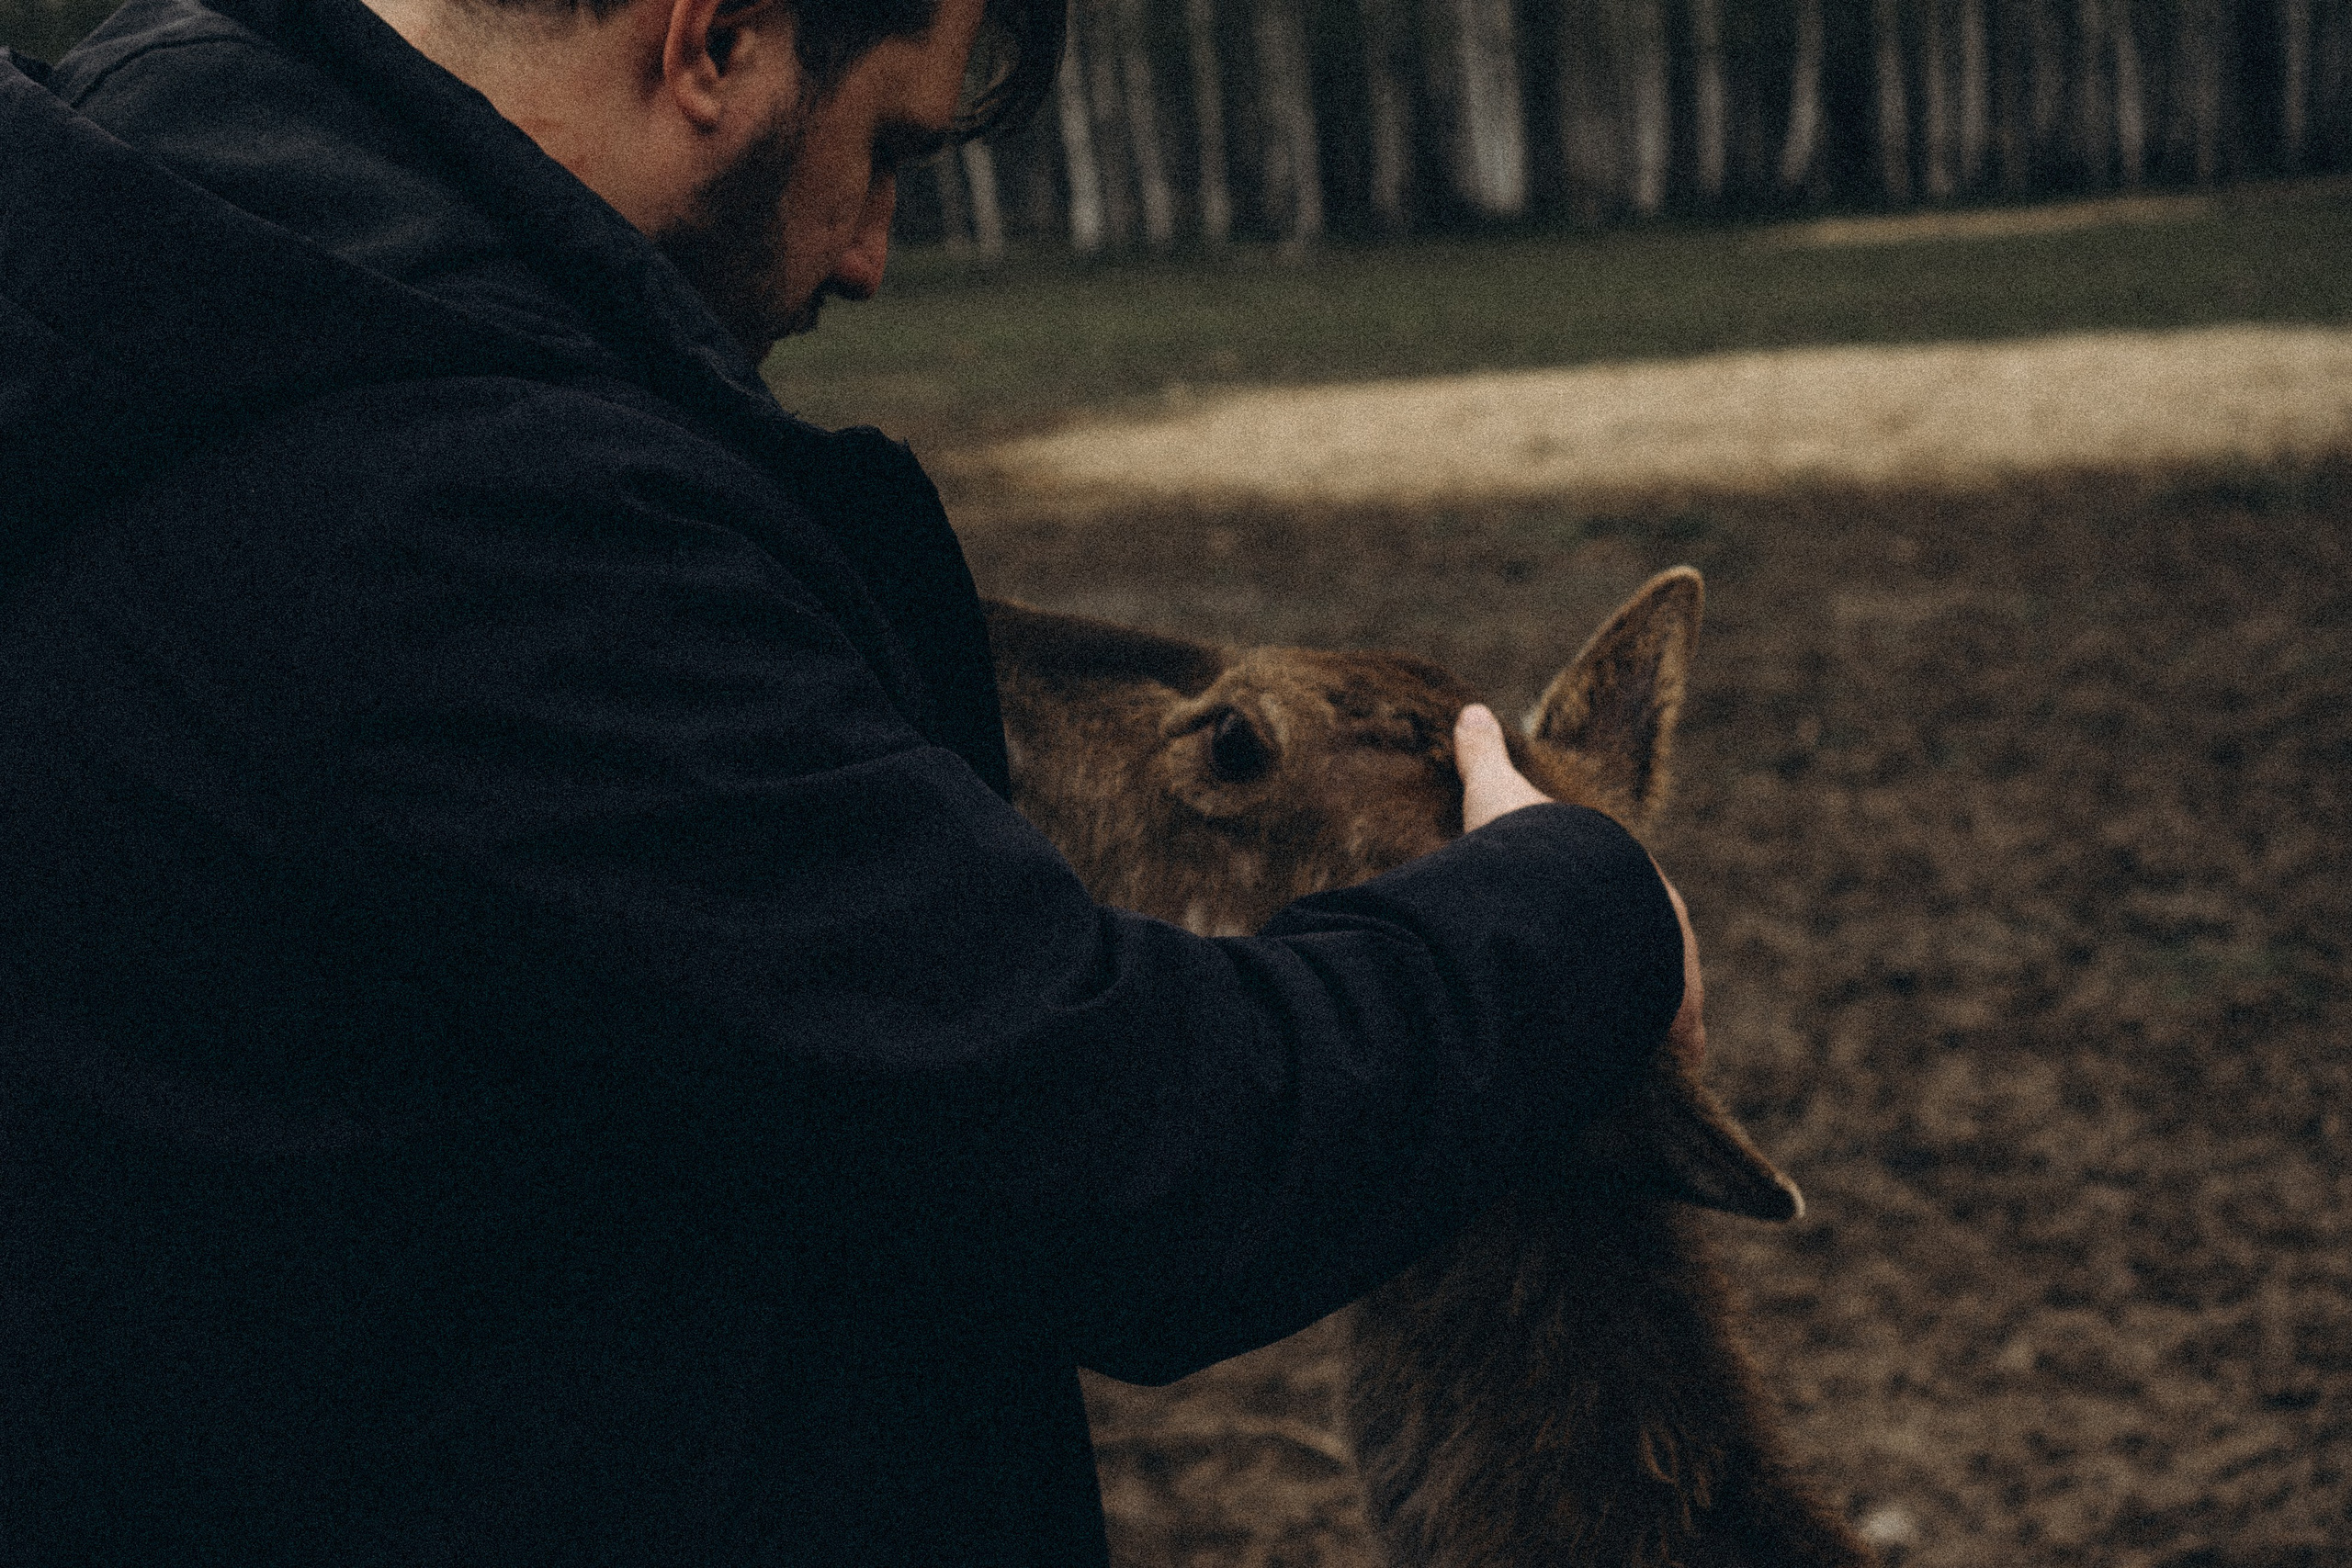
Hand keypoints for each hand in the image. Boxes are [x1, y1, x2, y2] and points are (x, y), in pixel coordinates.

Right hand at [1454, 703, 1706, 1070]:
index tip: (1595, 942)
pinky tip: (1617, 1081)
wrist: (1561, 898)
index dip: (1615, 923)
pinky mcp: (1663, 1024)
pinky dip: (1638, 1063)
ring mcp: (1668, 978)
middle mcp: (1663, 927)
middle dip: (1637, 981)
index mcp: (1636, 878)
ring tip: (1610, 1057)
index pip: (1638, 904)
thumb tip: (1471, 711)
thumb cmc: (1532, 847)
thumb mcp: (1498, 795)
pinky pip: (1654, 1050)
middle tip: (1607, 1005)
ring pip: (1658, 1010)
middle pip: (1657, 961)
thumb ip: (1482, 757)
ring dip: (1638, 1029)